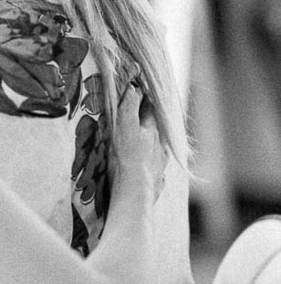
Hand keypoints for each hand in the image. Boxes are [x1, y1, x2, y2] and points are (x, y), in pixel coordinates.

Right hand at [111, 86, 166, 201]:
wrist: (135, 193)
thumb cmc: (126, 159)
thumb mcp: (123, 127)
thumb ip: (129, 107)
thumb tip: (133, 89)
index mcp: (151, 131)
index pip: (149, 109)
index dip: (143, 100)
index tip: (138, 93)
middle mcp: (159, 147)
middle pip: (157, 130)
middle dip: (150, 122)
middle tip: (143, 118)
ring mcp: (160, 165)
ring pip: (159, 151)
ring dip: (154, 146)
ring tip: (147, 146)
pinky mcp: (157, 183)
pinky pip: (157, 172)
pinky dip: (153, 168)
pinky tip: (149, 172)